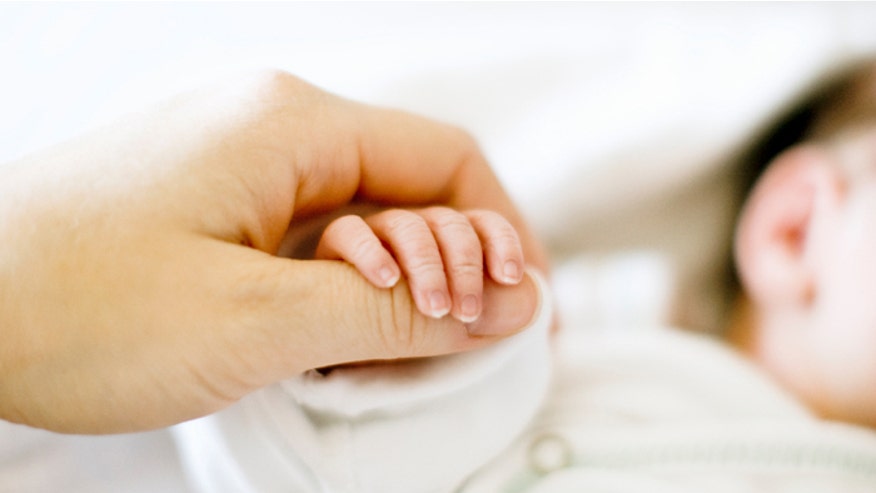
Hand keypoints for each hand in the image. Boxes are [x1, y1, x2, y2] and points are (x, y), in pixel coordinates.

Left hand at [0, 70, 545, 432]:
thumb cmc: (77, 308)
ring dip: (386, 292)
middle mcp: (271, 128)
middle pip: (407, 189)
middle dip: (445, 270)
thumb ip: (398, 313)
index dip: (501, 232)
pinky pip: (308, 241)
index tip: (521, 308)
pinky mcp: (213, 206)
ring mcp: (238, 166)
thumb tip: (513, 303)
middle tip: (443, 349)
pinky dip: (334, 296)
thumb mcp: (260, 322)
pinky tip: (320, 347)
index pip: (445, 158)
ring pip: (359, 221)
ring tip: (372, 361)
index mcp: (291, 125)